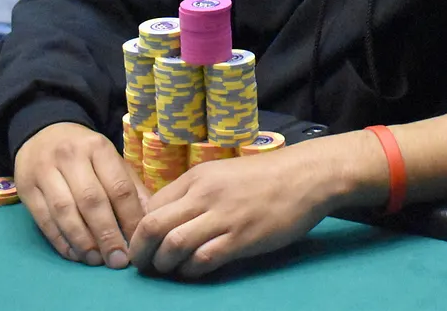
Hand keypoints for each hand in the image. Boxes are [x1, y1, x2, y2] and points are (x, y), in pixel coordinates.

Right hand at [13, 122, 148, 267]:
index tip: (137, 243)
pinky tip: (75, 254)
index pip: (118, 187)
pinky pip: (44, 220)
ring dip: (83, 241)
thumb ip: (130, 185)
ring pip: (65, 212)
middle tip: (118, 260)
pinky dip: (60, 241)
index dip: (129, 218)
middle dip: (107, 235)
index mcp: (98, 148)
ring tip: (96, 260)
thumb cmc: (84, 152)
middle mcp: (70, 157)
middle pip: (91, 201)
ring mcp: (45, 171)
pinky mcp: (26, 188)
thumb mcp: (109, 158)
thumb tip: (147, 219)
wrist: (42, 132)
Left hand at [128, 140, 356, 277]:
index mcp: (197, 177)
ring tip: (167, 270)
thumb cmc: (266, 176)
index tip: (143, 245)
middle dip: (140, 252)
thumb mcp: (223, 174)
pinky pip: (203, 259)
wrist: (305, 176)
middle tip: (143, 266)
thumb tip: (171, 219)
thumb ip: (197, 193)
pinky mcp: (241, 238)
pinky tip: (194, 272)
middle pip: (152, 226)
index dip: (140, 230)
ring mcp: (222, 216)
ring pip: (173, 244)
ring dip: (164, 264)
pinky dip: (191, 270)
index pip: (151, 205)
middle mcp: (204, 195)